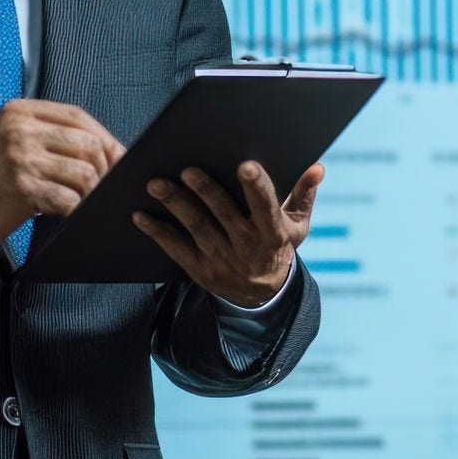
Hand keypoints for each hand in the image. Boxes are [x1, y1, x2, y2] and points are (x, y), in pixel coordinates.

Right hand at [0, 100, 124, 248]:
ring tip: (82, 200)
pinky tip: (69, 212)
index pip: (77, 116)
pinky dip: (75, 209)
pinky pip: (68, 198)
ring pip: (83, 173)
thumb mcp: (14, 139)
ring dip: (90, 193)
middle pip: (86, 143)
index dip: (104, 137)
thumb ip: (50, 134)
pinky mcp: (22, 186)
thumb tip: (106, 147)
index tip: (117, 157)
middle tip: (103, 186)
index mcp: (20, 111)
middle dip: (104, 169)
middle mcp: (20, 129)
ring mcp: (20, 157)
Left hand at [133, 160, 324, 307]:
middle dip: (206, 191)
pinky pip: (176, 248)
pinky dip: (157, 232)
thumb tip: (317, 166)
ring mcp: (221, 259)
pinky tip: (140, 215)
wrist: (260, 293)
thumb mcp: (297, 225)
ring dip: (176, 205)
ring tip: (156, 184)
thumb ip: (304, 194)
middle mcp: (246, 246)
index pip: (265, 206)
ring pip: (196, 228)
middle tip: (187, 169)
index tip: (245, 165)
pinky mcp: (200, 269)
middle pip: (223, 214)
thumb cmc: (278, 245)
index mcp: (272, 232)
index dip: (256, 187)